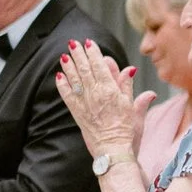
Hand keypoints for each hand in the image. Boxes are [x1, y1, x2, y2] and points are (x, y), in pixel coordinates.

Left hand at [53, 40, 149, 163]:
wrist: (114, 149)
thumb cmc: (127, 130)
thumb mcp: (132, 107)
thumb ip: (129, 87)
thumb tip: (130, 69)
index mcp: (111, 91)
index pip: (100, 66)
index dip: (93, 53)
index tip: (89, 43)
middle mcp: (96, 95)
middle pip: (85, 70)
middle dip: (79, 55)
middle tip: (73, 43)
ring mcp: (85, 104)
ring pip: (75, 80)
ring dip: (69, 66)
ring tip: (64, 55)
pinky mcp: (77, 113)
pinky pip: (67, 96)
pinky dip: (62, 85)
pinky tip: (59, 76)